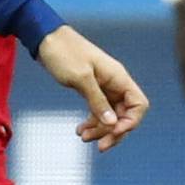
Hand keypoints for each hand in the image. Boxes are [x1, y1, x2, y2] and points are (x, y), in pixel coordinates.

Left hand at [35, 24, 149, 150]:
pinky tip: (80, 130)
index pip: (138, 105)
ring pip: (110, 116)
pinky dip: (91, 122)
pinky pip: (98, 111)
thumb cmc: (64, 53)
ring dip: (100, 129)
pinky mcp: (91, 89)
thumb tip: (112, 124)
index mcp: (118, 77)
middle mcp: (114, 83)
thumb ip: (97, 101)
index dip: (130, 122)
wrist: (45, 39)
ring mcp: (103, 87)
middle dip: (113, 131)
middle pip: (125, 114)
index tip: (113, 132)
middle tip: (98, 145)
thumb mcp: (80, 78)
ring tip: (83, 137)